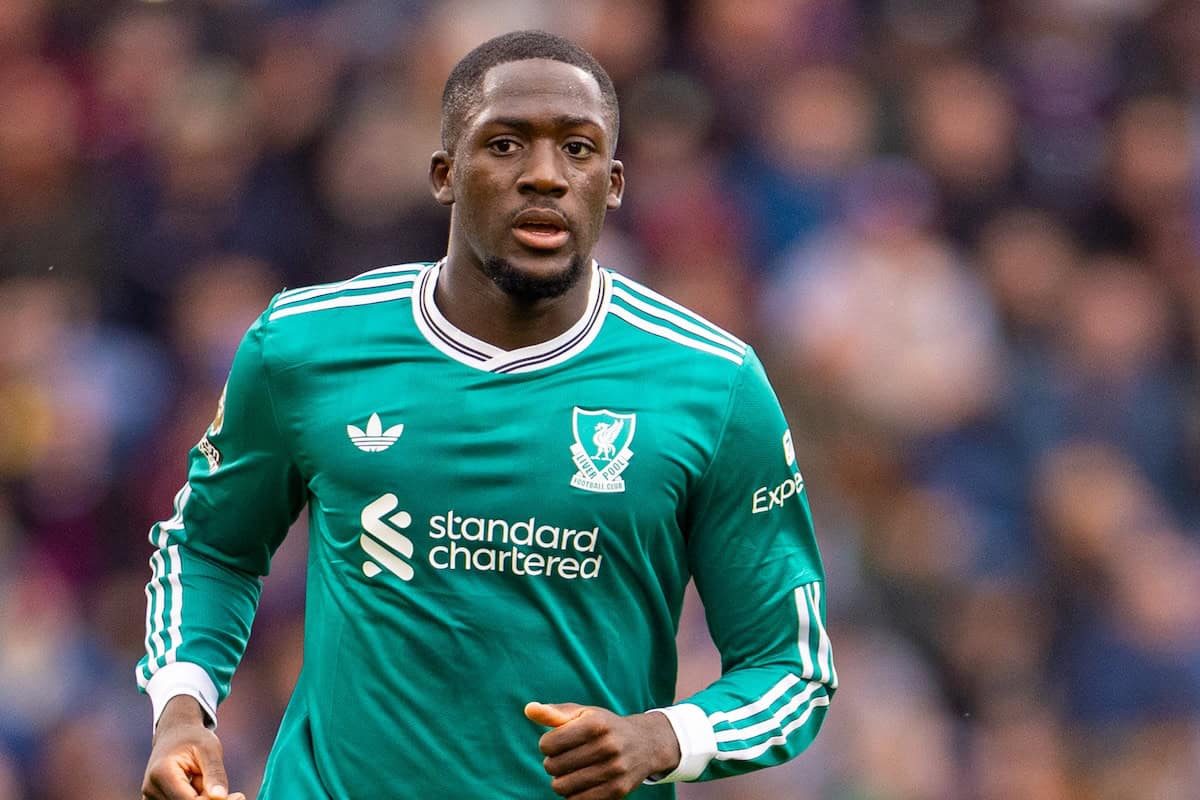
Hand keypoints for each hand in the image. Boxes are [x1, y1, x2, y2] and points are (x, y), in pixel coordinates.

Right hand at [142, 696, 244, 799]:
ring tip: (207, 780)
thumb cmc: (193, 738)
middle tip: (236, 795)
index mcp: (162, 774)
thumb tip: (221, 797)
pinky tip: (201, 787)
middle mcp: (151, 790)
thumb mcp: (209, 749)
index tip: (239, 796)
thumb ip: (214, 773)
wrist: (174, 733)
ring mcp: (151, 799)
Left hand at [525, 701, 680, 799]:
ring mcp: (614, 770)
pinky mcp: (618, 791)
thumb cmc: (604, 727)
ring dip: (561, 781)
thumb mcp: (583, 714)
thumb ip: (553, 713)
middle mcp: (607, 746)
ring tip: (571, 772)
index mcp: (595, 724)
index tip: (558, 742)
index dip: (547, 744)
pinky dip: (573, 795)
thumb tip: (528, 709)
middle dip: (553, 763)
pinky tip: (581, 783)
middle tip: (565, 758)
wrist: (645, 744)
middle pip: (553, 767)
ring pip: (562, 787)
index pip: (547, 744)